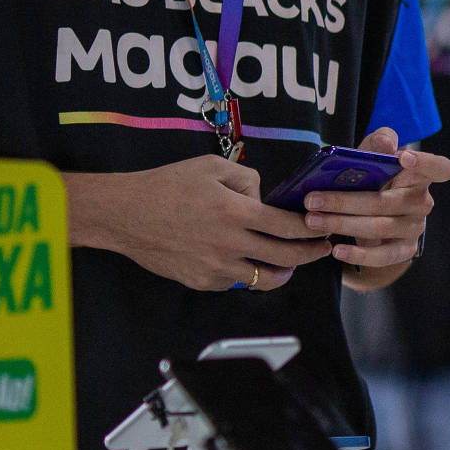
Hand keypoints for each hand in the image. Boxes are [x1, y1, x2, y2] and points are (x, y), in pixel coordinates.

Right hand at [76, 155, 329, 291]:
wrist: (125, 214)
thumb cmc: (167, 185)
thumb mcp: (211, 167)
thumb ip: (247, 180)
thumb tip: (264, 201)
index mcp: (236, 213)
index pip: (289, 227)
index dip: (312, 230)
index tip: (324, 229)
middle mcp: (230, 245)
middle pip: (286, 259)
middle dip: (311, 254)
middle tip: (322, 249)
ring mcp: (215, 268)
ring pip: (264, 280)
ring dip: (284, 272)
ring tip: (289, 264)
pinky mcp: (201, 282)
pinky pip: (235, 283)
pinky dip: (245, 274)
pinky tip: (245, 261)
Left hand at [302, 128, 449, 268]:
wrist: (368, 214)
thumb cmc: (371, 179)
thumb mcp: (370, 158)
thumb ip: (376, 145)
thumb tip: (388, 145)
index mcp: (419, 174)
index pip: (440, 168)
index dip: (425, 163)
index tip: (404, 158)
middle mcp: (422, 202)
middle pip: (389, 202)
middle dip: (346, 201)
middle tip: (313, 200)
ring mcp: (415, 228)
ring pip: (381, 227)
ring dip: (343, 224)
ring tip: (313, 221)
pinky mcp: (405, 250)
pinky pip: (384, 255)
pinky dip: (359, 254)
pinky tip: (337, 250)